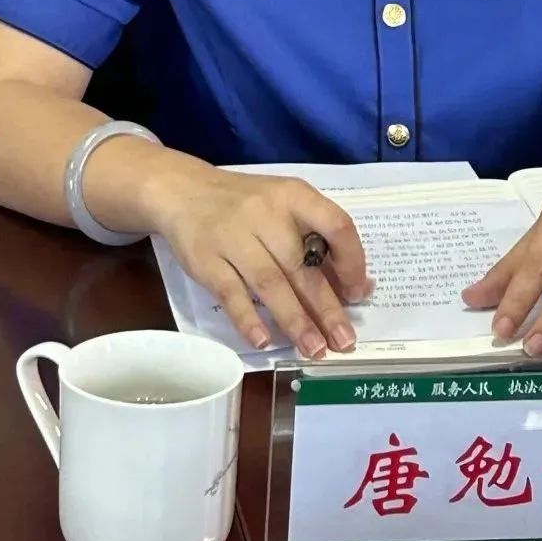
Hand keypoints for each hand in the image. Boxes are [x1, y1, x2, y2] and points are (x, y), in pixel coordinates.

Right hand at [149, 165, 370, 359]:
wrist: (183, 191)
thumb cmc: (246, 203)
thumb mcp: (284, 204)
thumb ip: (317, 237)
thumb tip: (355, 286)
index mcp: (294, 195)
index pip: (336, 224)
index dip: (352, 261)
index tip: (358, 293)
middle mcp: (266, 213)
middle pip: (303, 266)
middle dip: (327, 308)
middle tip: (344, 342)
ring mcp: (233, 237)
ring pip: (270, 284)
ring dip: (295, 321)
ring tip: (314, 349)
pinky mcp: (206, 260)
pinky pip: (231, 294)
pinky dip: (249, 319)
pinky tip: (264, 342)